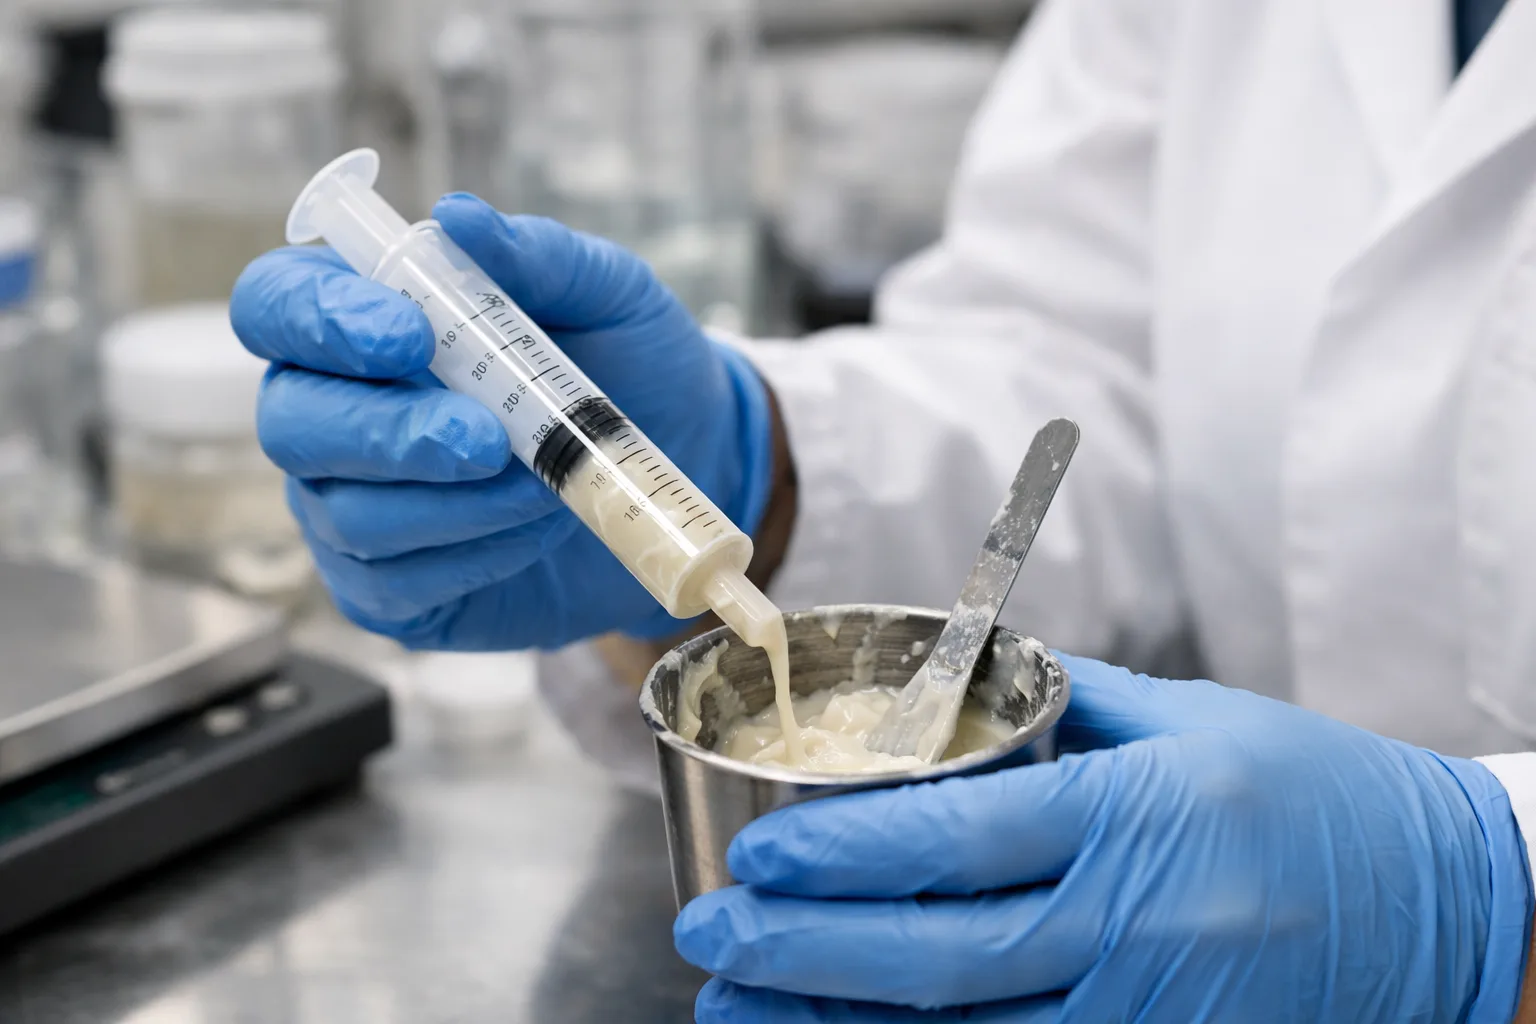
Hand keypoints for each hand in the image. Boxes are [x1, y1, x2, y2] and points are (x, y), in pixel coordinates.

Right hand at [230, 194, 773, 648]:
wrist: (690, 469)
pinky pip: (390, 586)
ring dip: (455, 504)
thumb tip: (458, 216)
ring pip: (348, 514)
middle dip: (385, 434)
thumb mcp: (610, 296)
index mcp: (367, 320)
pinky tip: (533, 532)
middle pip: (290, 422)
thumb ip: (539, 255)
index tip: (409, 338)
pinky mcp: (391, 590)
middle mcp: (338, 411)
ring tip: (545, 485)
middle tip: (485, 439)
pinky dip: (473, 557)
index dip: (318, 321)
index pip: (275, 305)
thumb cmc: (633, 367)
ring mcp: (354, 505)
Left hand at [674, 655, 1532, 1021]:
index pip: (958, 840)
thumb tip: (955, 680)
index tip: (756, 857)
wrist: (1453, 901)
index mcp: (1136, 814)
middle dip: (803, 954)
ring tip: (739, 1018)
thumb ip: (1064, 703)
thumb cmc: (1317, 792)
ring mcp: (1154, 1012)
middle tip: (708, 942)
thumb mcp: (1194, 720)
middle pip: (939, 955)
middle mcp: (1139, 923)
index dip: (843, 855)